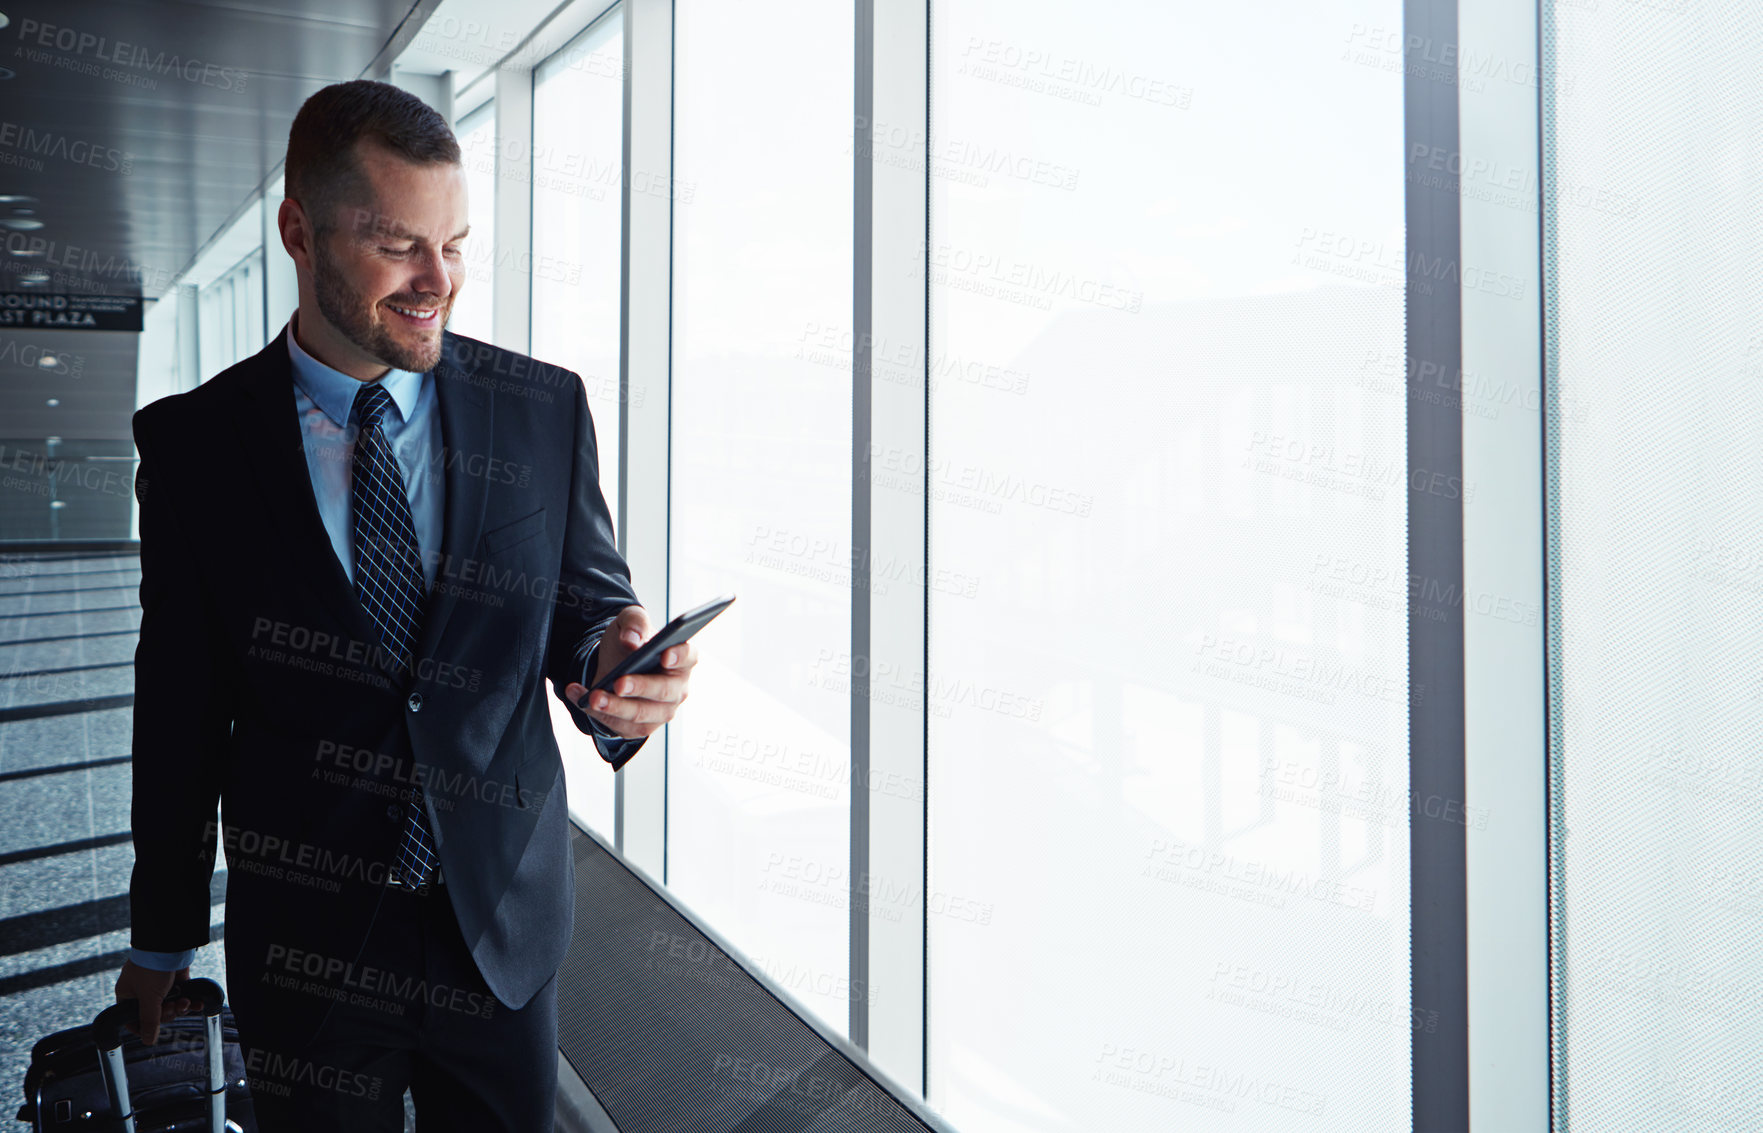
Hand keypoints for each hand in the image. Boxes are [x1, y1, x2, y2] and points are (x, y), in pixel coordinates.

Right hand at [115, 960, 192, 1044]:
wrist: (169, 944)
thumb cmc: (151, 968)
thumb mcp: (149, 998)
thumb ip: (149, 1020)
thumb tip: (148, 1041)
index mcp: (128, 995)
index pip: (132, 1018)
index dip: (144, 1026)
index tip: (154, 1029)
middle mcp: (142, 991)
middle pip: (155, 1014)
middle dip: (167, 1013)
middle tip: (173, 1007)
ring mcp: (159, 985)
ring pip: (170, 1005)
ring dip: (180, 1007)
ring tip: (186, 1002)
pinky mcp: (175, 979)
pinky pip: (181, 996)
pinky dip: (189, 1000)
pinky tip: (197, 1003)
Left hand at [563, 605, 695, 740]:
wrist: (614, 665)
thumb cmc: (631, 644)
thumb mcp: (630, 622)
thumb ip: (634, 623)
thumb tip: (632, 641)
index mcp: (681, 658)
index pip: (688, 657)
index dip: (679, 656)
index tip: (664, 655)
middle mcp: (677, 688)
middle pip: (664, 691)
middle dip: (640, 688)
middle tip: (619, 683)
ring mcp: (661, 710)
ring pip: (640, 714)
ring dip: (615, 707)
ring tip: (593, 696)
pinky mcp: (641, 726)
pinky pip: (620, 724)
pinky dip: (597, 712)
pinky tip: (580, 697)